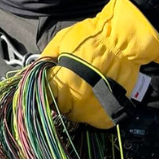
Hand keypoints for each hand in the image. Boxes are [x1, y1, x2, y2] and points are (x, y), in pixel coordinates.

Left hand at [41, 0, 158, 128]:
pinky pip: (94, 120)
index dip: (46, 87)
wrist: (123, 41)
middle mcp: (73, 103)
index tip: (51, 82)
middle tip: (71, 81)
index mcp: (60, 85)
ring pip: (75, 115)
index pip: (42, 96)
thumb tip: (36, 69)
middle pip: (59, 107)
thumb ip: (46, 57)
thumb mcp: (62, 40)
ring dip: (76, 105)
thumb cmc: (91, 37)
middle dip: (60, 96)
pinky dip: (94, 111)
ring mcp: (90, 112)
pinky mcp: (106, 117)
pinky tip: (97, 96)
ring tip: (86, 87)